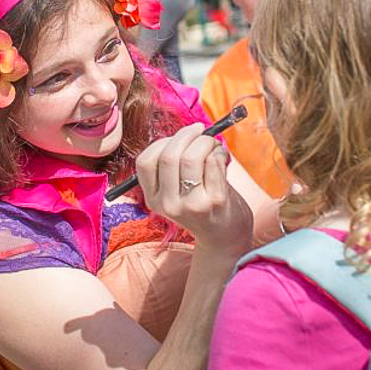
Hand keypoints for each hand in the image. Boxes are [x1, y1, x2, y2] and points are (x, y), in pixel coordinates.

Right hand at [136, 123, 251, 255]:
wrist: (225, 239)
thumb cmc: (203, 205)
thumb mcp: (178, 192)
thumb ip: (175, 165)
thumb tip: (188, 132)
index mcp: (154, 199)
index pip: (145, 162)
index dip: (163, 142)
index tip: (179, 136)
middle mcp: (168, 204)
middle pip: (169, 156)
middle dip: (187, 135)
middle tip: (201, 131)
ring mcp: (191, 204)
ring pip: (191, 157)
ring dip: (206, 142)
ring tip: (213, 145)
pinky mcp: (215, 202)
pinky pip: (213, 163)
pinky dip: (218, 152)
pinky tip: (222, 157)